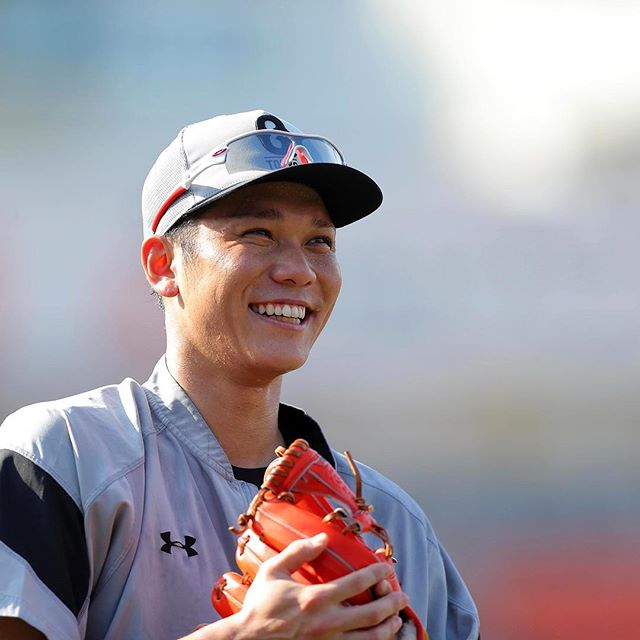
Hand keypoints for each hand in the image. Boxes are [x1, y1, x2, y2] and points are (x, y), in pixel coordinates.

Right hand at [185, 534, 407, 639]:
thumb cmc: (260, 604)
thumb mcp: (273, 570)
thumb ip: (299, 551)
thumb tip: (322, 537)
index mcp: (316, 598)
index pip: (357, 583)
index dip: (376, 573)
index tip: (387, 567)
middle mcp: (327, 622)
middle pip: (372, 614)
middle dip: (392, 603)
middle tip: (402, 595)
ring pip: (370, 639)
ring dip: (388, 628)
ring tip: (396, 619)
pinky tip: (378, 637)